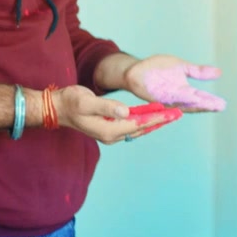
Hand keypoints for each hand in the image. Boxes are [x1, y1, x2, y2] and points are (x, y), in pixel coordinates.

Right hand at [57, 85, 178, 144]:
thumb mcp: (87, 102)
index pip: (139, 124)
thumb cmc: (71, 102)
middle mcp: (112, 134)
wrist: (58, 107)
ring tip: (170, 114)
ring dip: (153, 121)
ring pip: (138, 127)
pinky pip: (131, 125)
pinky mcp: (109, 127)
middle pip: (142, 128)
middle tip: (178, 114)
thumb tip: (125, 111)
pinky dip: (143, 119)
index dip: (156, 118)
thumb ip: (107, 107)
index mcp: (109, 130)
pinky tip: (152, 114)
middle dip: (160, 121)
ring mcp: (110, 132)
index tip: (171, 113)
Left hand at [121, 55, 225, 112]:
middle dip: (207, 105)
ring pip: (184, 104)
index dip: (212, 102)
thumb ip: (198, 71)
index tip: (223, 104)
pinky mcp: (157, 97)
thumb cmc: (158, 69)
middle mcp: (178, 98)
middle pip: (195, 104)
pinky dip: (181, 100)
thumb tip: (219, 72)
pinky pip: (171, 99)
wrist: (137, 69)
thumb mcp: (182, 67)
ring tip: (210, 105)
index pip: (201, 98)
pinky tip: (190, 98)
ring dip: (197, 105)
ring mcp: (168, 99)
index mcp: (185, 92)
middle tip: (220, 107)